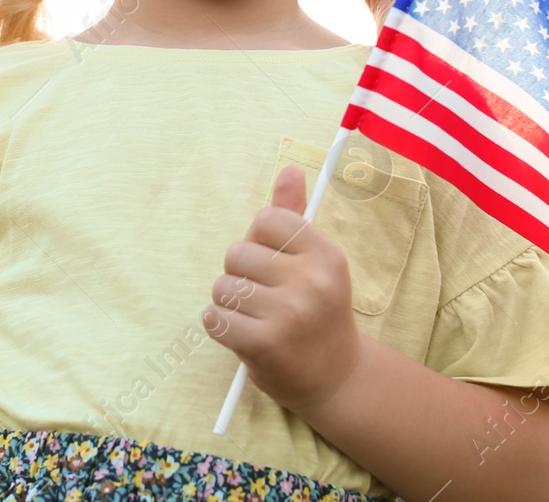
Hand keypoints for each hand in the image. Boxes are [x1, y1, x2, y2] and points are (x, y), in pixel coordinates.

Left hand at [202, 163, 362, 415]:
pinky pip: (214, 317)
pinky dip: (220, 326)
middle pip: (237, 253)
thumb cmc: (317, 312)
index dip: (259, 241)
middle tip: (265, 297)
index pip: (267, 219)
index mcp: (325, 254)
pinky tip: (242, 334)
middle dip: (240, 274)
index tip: (274, 263)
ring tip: (255, 317)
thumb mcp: (315, 262)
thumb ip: (294, 217)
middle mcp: (311, 280)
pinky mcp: (264, 343)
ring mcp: (288, 313)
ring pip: (222, 286)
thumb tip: (289, 170)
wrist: (335, 378)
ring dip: (229, 303)